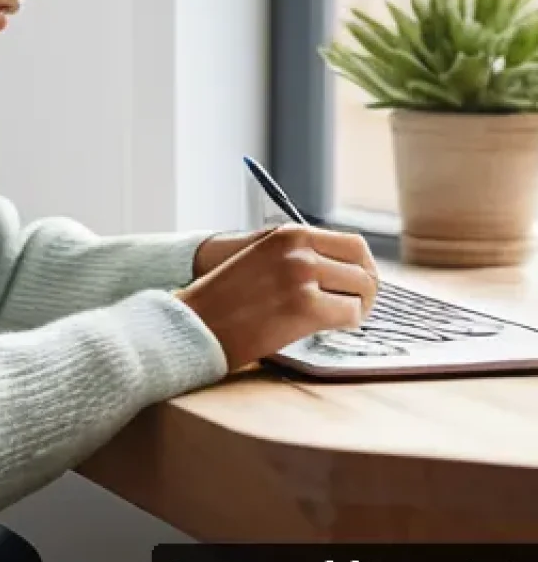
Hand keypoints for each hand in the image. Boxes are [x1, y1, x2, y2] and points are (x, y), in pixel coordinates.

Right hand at [178, 223, 378, 371]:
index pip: (353, 245)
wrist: (196, 321)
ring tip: (337, 320)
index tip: (355, 287)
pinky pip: (350, 314)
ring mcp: (302, 276)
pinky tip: (327, 328)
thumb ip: (299, 258)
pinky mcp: (304, 306)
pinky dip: (345, 324)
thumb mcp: (263, 260)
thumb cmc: (227, 298)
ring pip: (362, 292)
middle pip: (364, 268)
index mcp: (289, 234)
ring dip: (356, 308)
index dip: (360, 269)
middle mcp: (299, 249)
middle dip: (365, 291)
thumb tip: (345, 273)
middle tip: (354, 309)